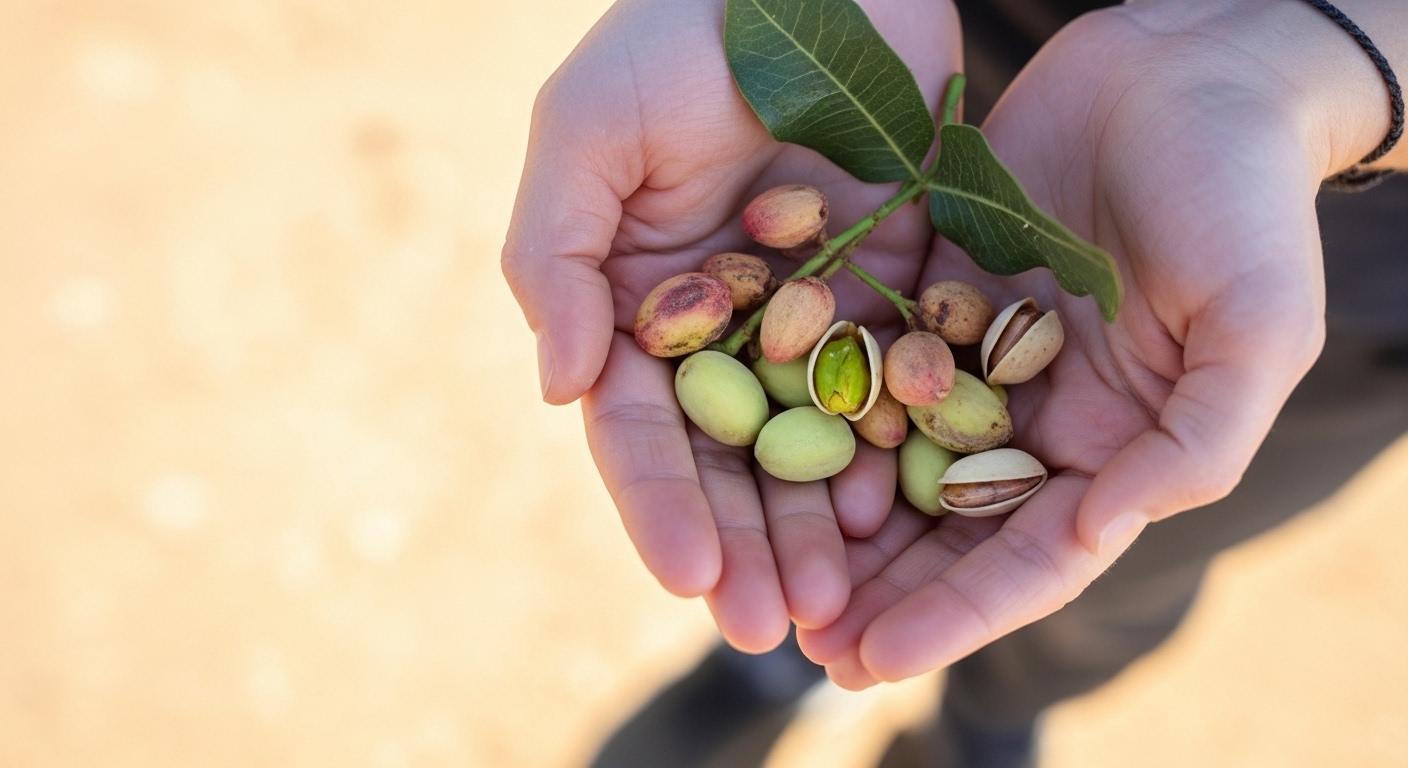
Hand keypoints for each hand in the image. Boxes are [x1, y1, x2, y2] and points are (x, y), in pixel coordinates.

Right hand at [501, 0, 960, 650]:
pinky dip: (904, 447)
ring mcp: (814, 313)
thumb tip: (557, 390)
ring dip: (823, 526)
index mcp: (638, 302)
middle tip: (776, 630)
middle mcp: (724, 325)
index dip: (661, 507)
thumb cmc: (675, 30)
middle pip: (731, 460)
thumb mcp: (585, 128)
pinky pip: (902, 381)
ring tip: (845, 602)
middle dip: (748, 547)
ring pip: (816, 443)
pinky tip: (916, 508)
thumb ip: (554, 256)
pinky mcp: (898, 288)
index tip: (692, 577)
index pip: (641, 428)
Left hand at [799, 0, 1404, 685]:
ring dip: (835, 522)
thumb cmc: (1244, 196)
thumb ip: (1195, 442)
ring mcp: (976, 353)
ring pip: (893, 455)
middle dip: (882, 592)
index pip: (1029, 556)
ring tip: (769, 576)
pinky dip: (820, 409)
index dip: (957, 614)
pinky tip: (759, 449)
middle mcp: (1039, 414)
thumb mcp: (1256, 325)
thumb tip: (1097, 530)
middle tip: (805, 650)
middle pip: (948, 526)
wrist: (1188, 72)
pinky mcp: (930, 293)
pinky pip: (865, 359)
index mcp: (1116, 444)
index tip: (878, 660)